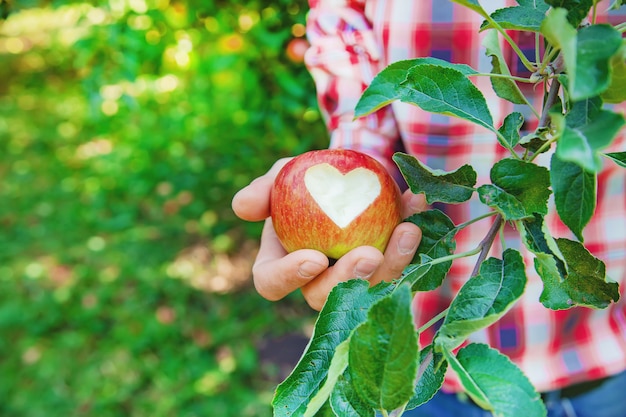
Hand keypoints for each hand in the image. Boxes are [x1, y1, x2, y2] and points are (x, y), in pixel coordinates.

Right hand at [232, 158, 425, 310]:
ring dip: (393, 264)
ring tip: (408, 231)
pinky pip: (403, 263)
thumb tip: (243, 208)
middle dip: (349, 280)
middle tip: (369, 254)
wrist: (344, 174)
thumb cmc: (306, 179)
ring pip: (371, 288)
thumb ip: (263, 188)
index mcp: (281, 264)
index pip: (272, 282)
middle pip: (326, 297)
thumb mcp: (282, 175)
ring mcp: (354, 279)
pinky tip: (419, 206)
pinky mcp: (387, 269)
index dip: (290, 277)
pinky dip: (413, 236)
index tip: (314, 257)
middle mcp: (316, 280)